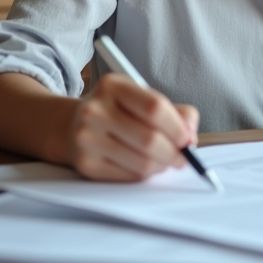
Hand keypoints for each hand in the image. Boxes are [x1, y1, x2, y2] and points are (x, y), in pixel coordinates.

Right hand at [66, 72, 199, 181]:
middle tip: (182, 157)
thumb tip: (190, 136)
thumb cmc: (117, 112)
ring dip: (162, 166)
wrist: (72, 126)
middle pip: (149, 139)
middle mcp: (95, 110)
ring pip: (141, 163)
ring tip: (164, 161)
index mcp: (113, 86)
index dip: (178, 128)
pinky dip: (145, 174)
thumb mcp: (141, 98)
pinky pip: (129, 176)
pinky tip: (145, 165)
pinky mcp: (86, 164)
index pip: (155, 107)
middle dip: (174, 153)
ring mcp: (87, 138)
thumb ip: (174, 112)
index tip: (188, 139)